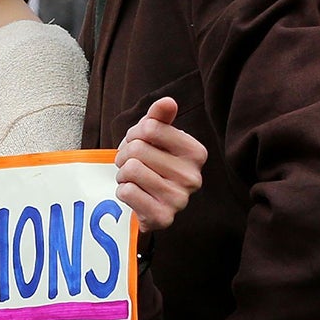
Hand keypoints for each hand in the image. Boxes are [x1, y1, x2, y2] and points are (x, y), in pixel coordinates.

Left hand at [115, 98, 206, 233]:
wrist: (149, 205)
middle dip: (125, 154)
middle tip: (130, 164)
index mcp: (196, 153)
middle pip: (137, 149)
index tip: (138, 143)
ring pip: (131, 169)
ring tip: (132, 179)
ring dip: (123, 174)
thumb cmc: (152, 165)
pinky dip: (122, 191)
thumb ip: (160, 118)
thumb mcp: (156, 138)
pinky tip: (134, 195)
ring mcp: (179, 200)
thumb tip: (167, 101)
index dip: (135, 133)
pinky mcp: (163, 217)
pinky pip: (127, 192)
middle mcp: (193, 177)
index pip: (150, 128)